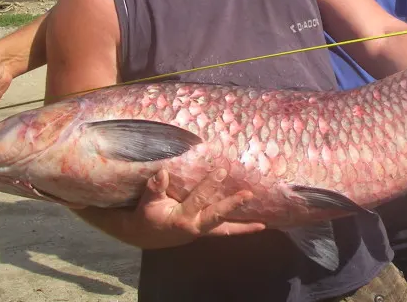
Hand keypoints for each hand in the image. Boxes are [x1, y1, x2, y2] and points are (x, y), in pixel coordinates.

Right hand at [129, 169, 265, 248]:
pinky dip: (239, 229)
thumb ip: (155, 188)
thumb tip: (162, 172)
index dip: (209, 186)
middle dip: (233, 206)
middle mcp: (195, 227)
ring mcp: (202, 231)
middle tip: (249, 195)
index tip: (221, 171)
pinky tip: (255, 225)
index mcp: (181, 218)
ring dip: (244, 227)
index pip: (198, 200)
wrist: (144, 236)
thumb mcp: (147, 203)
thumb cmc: (146, 216)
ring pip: (225, 229)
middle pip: (217, 217)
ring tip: (263, 223)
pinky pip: (224, 231)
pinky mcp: (205, 231)